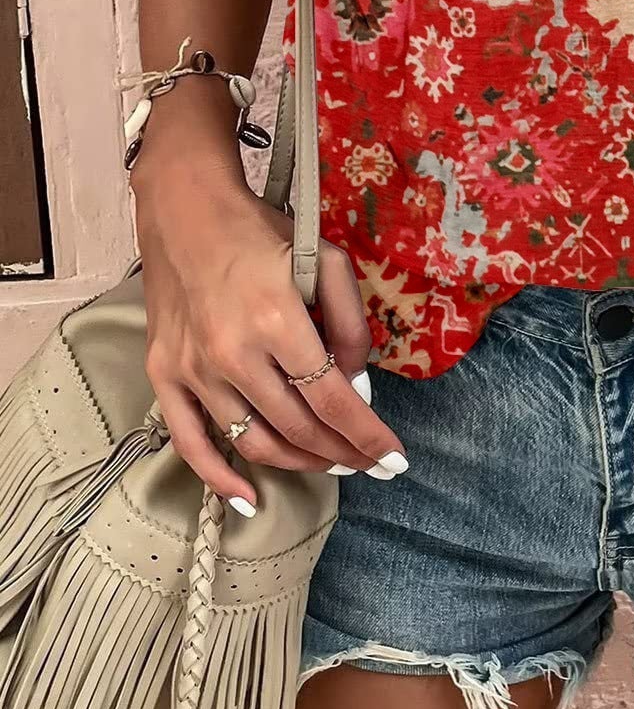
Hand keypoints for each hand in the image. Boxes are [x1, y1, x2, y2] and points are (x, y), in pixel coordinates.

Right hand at [133, 163, 406, 513]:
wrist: (186, 210)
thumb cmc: (263, 233)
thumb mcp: (326, 260)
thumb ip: (350, 322)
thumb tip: (357, 383)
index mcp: (278, 321)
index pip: (332, 399)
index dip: (367, 435)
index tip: (394, 459)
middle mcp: (233, 354)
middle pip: (297, 427)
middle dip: (341, 453)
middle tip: (368, 464)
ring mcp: (194, 370)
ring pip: (253, 440)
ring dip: (299, 462)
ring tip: (330, 465)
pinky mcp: (165, 375)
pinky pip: (190, 442)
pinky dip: (219, 478)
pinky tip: (249, 498)